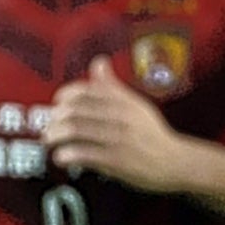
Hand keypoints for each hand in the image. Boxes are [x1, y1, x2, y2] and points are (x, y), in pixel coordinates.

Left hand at [44, 56, 191, 192]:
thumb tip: (99, 62)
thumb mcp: (136, 105)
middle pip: (74, 110)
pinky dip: (65, 155)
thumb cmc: (152, 134)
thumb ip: (112, 86)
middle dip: (54, 119)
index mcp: (124, 101)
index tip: (58, 105)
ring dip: (54, 136)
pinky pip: (82, 154)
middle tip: (49, 126)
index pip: (84, 91)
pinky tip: (62, 157)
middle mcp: (120, 116)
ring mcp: (118, 138)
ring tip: (50, 141)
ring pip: (73, 130)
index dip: (64, 97)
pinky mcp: (116, 160)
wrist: (175, 162)